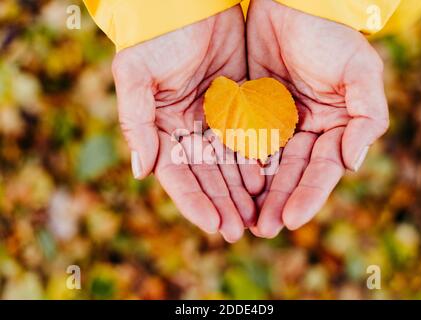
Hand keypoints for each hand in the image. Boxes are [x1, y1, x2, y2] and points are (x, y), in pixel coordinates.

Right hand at [112, 6, 263, 241]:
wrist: (191, 3)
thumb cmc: (158, 37)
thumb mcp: (136, 74)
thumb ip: (136, 121)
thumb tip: (140, 172)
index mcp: (162, 128)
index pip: (178, 175)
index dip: (194, 201)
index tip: (214, 226)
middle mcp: (188, 130)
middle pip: (207, 176)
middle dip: (223, 204)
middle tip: (240, 231)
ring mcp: (214, 120)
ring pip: (230, 164)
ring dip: (242, 191)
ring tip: (258, 216)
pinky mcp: (239, 107)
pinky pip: (249, 140)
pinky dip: (258, 162)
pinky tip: (268, 182)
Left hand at [247, 0, 388, 237]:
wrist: (290, 5)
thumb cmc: (330, 35)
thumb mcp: (360, 70)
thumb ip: (368, 116)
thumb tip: (354, 164)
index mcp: (333, 128)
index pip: (320, 170)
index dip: (308, 196)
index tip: (291, 220)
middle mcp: (304, 132)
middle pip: (290, 175)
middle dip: (277, 203)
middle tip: (261, 230)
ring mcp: (275, 125)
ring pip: (263, 166)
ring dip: (253, 194)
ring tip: (240, 220)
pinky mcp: (248, 114)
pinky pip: (240, 144)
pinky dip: (234, 166)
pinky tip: (226, 187)